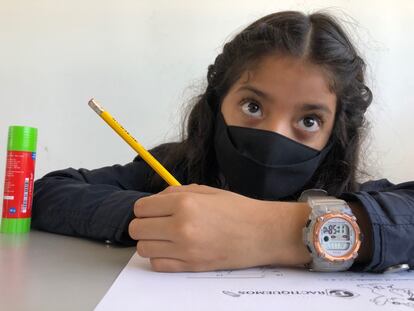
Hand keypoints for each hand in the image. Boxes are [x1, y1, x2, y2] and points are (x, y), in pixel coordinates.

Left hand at [128, 184, 271, 271]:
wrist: (262, 233)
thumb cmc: (238, 210)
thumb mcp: (206, 191)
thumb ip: (176, 192)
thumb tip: (155, 200)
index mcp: (185, 203)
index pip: (141, 208)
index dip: (144, 208)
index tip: (151, 210)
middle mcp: (181, 226)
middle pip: (137, 229)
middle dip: (143, 224)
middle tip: (156, 223)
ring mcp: (185, 248)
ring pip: (143, 248)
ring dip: (150, 241)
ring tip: (165, 237)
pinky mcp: (191, 266)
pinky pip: (158, 265)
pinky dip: (160, 257)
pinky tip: (172, 249)